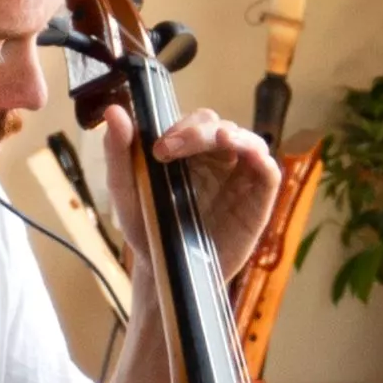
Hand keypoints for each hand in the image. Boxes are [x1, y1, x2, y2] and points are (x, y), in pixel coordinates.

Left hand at [110, 105, 282, 276]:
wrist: (163, 272)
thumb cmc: (147, 228)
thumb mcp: (125, 190)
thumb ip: (118, 152)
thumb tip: (113, 110)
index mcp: (189, 151)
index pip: (195, 121)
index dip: (180, 127)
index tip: (158, 150)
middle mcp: (217, 159)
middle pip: (219, 126)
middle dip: (198, 132)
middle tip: (170, 150)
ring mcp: (239, 178)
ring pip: (248, 141)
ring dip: (235, 135)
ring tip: (221, 138)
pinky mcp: (257, 201)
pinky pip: (268, 172)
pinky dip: (262, 159)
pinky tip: (250, 154)